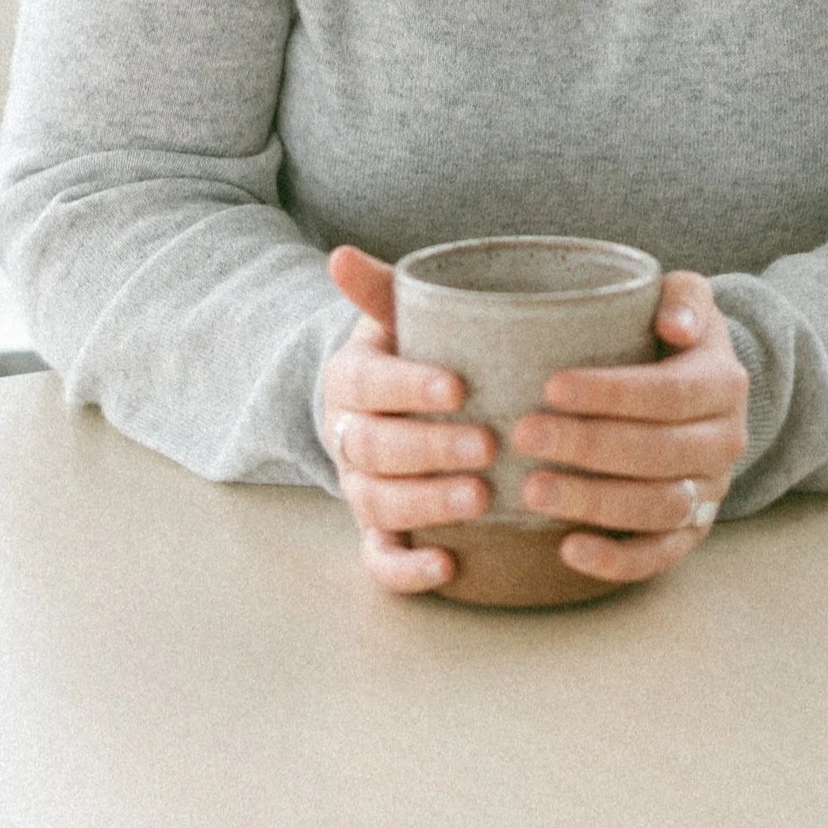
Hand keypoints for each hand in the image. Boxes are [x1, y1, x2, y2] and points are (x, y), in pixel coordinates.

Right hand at [319, 244, 489, 595]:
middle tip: (487, 445)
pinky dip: (407, 571)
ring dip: (427, 505)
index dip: (408, 387)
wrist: (394, 404)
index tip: (458, 386)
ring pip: (378, 504)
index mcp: (350, 380)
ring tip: (481, 499)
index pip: (368, 383)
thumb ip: (380, 291)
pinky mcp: (377, 534)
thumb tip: (340, 256)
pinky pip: (380, 562)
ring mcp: (360, 490)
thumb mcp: (398, 318)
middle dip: (430, 449)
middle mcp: (348, 438)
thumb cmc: (413, 352)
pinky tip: (449, 568)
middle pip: (374, 448)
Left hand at [509, 269, 748, 587]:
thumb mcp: (688, 298)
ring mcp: (711, 491)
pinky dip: (616, 562)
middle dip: (588, 447)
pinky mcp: (693, 530)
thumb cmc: (673, 335)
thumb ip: (684, 297)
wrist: (704, 390)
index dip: (611, 393)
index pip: (670, 393)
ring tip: (532, 491)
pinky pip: (660, 556)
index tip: (551, 387)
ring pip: (658, 508)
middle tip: (525, 436)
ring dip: (594, 503)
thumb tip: (673, 325)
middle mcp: (725, 442)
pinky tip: (567, 549)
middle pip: (659, 453)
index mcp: (724, 383)